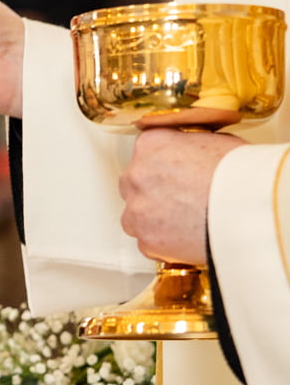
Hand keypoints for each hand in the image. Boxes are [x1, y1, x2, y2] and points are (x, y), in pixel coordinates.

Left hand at [119, 128, 243, 263]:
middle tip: (183, 199)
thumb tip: (191, 155)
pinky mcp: (146, 241)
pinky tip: (189, 237)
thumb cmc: (240, 175)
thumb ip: (190, 146)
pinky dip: (165, 243)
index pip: (145, 152)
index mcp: (150, 145)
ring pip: (137, 216)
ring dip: (156, 219)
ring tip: (188, 221)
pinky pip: (149, 243)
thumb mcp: (216, 141)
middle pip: (135, 184)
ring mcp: (137, 211)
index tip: (176, 174)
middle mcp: (135, 175)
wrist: (248, 212)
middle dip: (154, 192)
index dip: (164, 165)